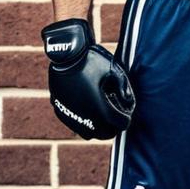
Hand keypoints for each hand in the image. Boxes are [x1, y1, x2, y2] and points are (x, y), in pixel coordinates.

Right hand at [41, 18, 135, 139]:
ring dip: (99, 127)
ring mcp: (72, 116)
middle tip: (116, 113)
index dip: (126, 117)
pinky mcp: (61, 112)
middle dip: (114, 125)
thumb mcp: (115, 71)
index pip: (121, 124)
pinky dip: (84, 122)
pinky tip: (87, 108)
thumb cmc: (93, 61)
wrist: (65, 55)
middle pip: (106, 134)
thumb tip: (128, 102)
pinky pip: (76, 126)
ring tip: (101, 112)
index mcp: (102, 109)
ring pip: (89, 134)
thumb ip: (125, 89)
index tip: (126, 109)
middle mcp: (86, 118)